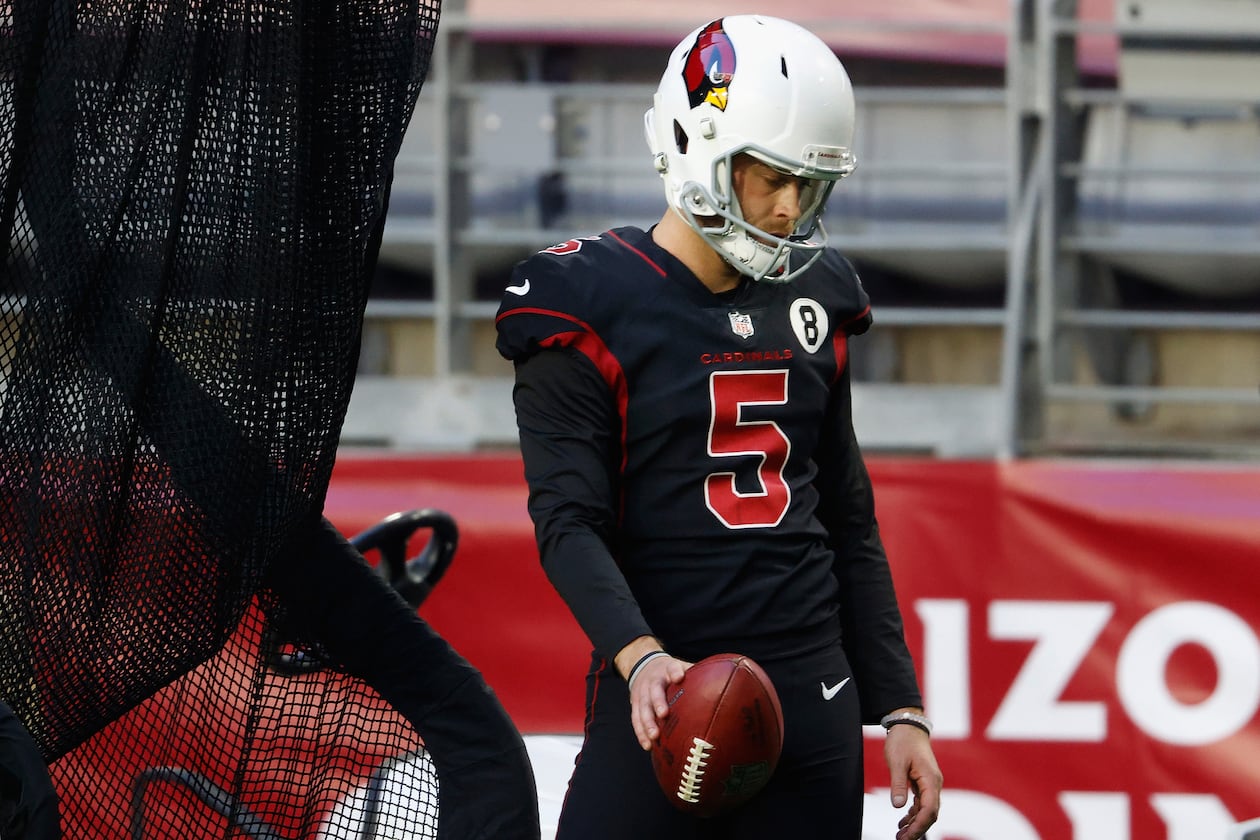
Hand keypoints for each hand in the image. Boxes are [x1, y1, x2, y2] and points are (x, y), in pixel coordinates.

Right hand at [614, 638, 689, 749]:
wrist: (643, 663)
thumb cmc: (670, 671)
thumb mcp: (681, 667)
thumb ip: (698, 674)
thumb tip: (725, 684)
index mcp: (667, 668)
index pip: (671, 667)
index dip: (674, 671)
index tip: (679, 677)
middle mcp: (653, 679)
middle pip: (654, 689)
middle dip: (658, 701)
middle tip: (664, 714)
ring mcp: (642, 691)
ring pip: (643, 707)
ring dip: (647, 722)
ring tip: (654, 736)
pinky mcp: (634, 703)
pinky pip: (636, 719)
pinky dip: (640, 732)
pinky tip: (648, 745)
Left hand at [884, 720, 941, 839]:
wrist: (908, 725)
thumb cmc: (903, 741)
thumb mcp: (897, 762)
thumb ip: (898, 784)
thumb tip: (898, 806)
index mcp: (931, 779)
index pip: (929, 809)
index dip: (920, 825)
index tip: (908, 835)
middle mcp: (934, 783)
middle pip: (930, 813)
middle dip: (918, 828)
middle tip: (902, 839)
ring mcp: (930, 783)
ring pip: (926, 809)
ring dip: (915, 823)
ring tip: (901, 834)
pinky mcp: (924, 781)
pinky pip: (922, 802)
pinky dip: (914, 813)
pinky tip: (903, 820)